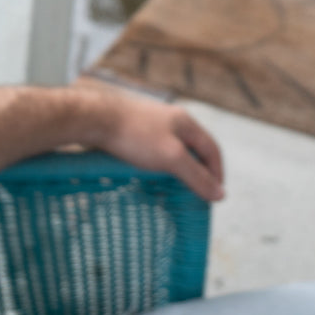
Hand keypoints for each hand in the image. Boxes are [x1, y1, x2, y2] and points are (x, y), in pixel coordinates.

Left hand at [91, 91, 224, 201]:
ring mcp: (149, 122)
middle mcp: (170, 119)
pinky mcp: (131, 129)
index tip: (214, 196)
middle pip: (192, 148)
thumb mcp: (171, 157)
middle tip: (196, 194)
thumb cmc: (135, 136)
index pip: (212, 149)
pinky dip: (157, 165)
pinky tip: (148, 176)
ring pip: (170, 149)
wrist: (93, 118)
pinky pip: (152, 149)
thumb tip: (220, 195)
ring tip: (173, 189)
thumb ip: (197, 176)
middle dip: (197, 171)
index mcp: (185, 121)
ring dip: (176, 169)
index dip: (217, 173)